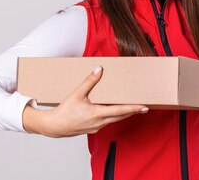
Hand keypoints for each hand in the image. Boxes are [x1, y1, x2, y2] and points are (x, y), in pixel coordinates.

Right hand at [30, 66, 148, 137]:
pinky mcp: (93, 128)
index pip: (120, 111)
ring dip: (124, 114)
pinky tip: (114, 111)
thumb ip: (89, 81)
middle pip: (121, 116)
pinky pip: (107, 122)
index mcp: (97, 114)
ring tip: (132, 107)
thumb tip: (99, 69)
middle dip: (133, 111)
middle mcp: (99, 122)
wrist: (54, 126)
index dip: (133, 108)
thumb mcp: (77, 94)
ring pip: (115, 120)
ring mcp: (97, 127)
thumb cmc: (64, 111)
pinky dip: (114, 116)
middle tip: (144, 106)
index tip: (144, 107)